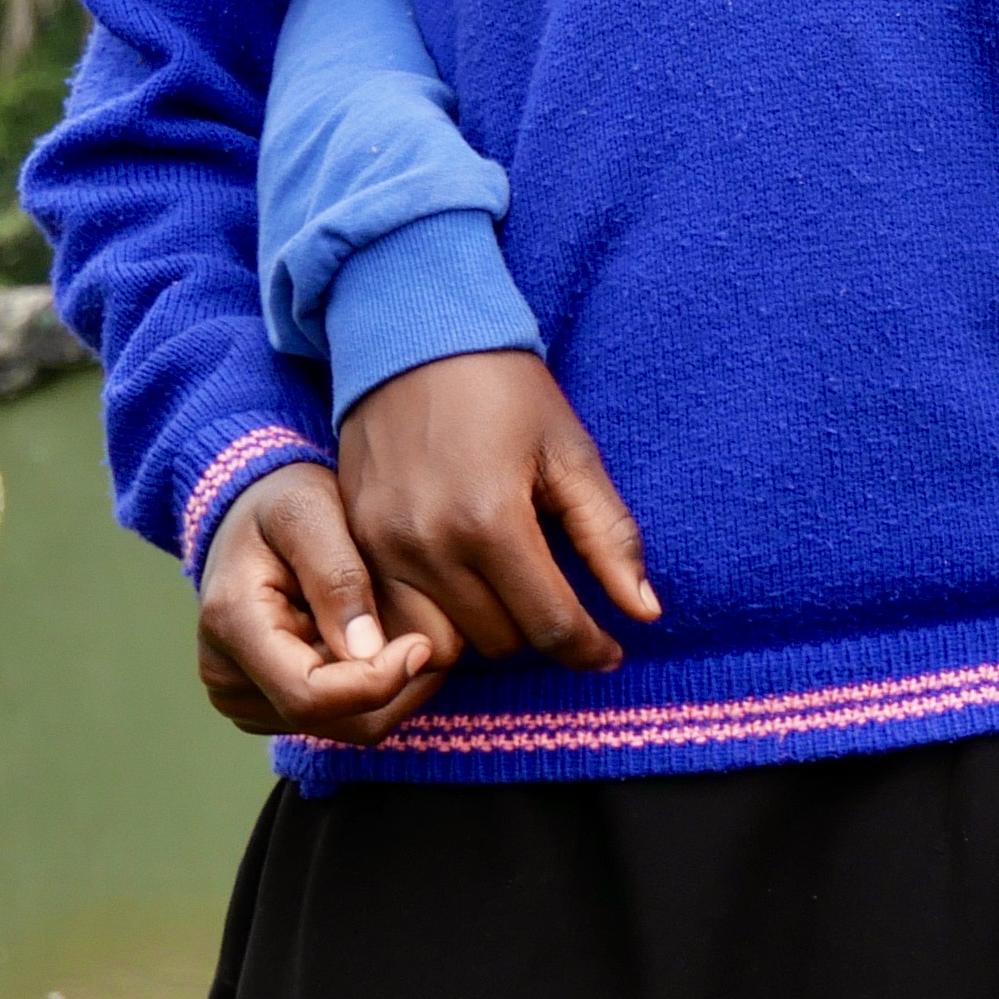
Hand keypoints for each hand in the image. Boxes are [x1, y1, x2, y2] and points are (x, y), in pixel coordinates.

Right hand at [191, 462, 443, 742]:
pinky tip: (386, 642)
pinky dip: (373, 690)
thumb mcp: (310, 511)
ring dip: (391, 691)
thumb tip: (368, 652)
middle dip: (396, 688)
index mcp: (232, 625)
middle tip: (436, 636)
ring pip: (343, 727)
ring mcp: (243, 696)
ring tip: (413, 632)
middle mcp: (226, 675)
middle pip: (332, 721)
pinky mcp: (266, 703)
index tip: (424, 644)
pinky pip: (338, 719)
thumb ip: (338, 577)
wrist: (251, 513)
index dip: (375, 683)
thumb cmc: (286, 501)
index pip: (308, 695)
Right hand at [337, 348, 661, 671]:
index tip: (612, 653)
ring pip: (447, 640)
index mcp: (490, 523)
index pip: (548, 623)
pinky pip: (400, 619)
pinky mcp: (355, 548)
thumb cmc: (507, 392)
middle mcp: (428, 548)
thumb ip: (609, 536)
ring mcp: (382, 553)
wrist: (415, 346)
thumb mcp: (572, 454)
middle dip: (541, 628)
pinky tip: (466, 589)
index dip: (588, 648)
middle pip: (500, 640)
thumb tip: (644, 611)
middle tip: (563, 600)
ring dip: (489, 628)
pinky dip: (437, 620)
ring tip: (516, 592)